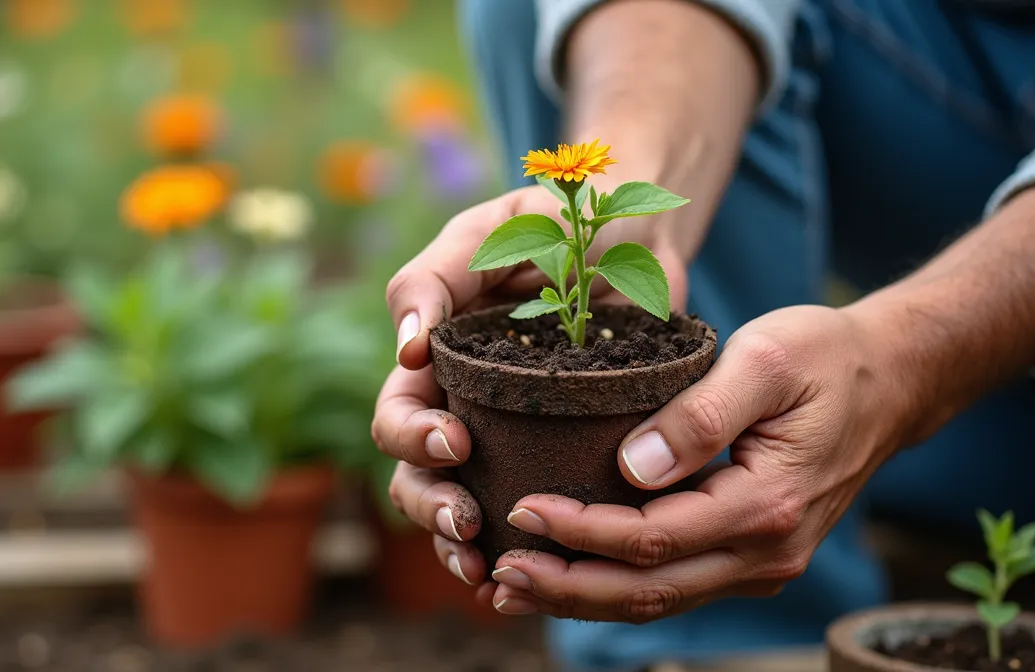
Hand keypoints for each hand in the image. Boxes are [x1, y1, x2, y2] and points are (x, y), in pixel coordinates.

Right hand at [372, 184, 687, 593]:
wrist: (637, 232)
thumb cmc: (552, 221)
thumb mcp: (488, 232)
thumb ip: (434, 279)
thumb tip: (404, 351)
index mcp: (434, 360)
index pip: (397, 414)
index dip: (411, 440)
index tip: (455, 443)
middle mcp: (463, 404)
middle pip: (418, 475)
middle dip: (430, 507)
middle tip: (467, 525)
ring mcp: (512, 433)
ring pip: (463, 504)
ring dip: (461, 544)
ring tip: (485, 570)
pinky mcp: (564, 450)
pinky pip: (533, 505)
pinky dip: (523, 546)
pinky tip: (532, 573)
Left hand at [484, 305, 912, 619]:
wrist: (890, 379)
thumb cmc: (825, 357)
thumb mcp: (766, 361)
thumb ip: (701, 414)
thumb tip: (631, 467)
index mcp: (765, 504)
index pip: (651, 539)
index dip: (579, 532)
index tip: (521, 509)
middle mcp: (765, 551)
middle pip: (647, 591)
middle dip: (565, 585)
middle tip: (497, 570)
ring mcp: (760, 562)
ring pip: (658, 600)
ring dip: (581, 598)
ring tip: (512, 585)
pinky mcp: (749, 555)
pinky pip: (674, 585)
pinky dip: (614, 589)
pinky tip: (567, 578)